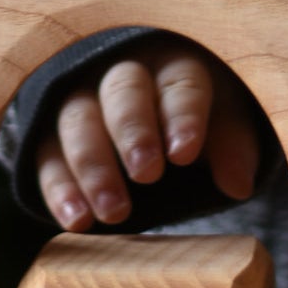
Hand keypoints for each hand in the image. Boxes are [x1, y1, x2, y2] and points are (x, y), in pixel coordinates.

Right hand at [33, 34, 260, 229]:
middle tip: (146, 174)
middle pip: (122, 91)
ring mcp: (81, 100)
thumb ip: (233, 148)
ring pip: (78, 120)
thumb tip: (239, 184)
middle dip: (133, 131)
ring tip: (113, 212)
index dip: (182, 115)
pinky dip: (60, 190)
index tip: (184, 153)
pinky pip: (47, 156)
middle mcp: (123, 74)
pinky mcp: (50, 135)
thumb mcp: (223, 126)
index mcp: (174, 66)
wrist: (150, 122)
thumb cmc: (192, 120)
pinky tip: (76, 221)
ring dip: (93, 166)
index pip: (179, 82)